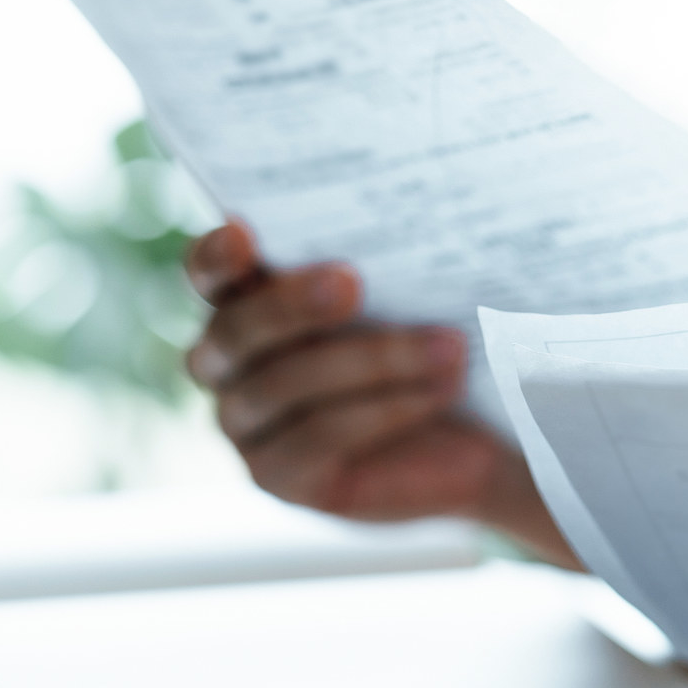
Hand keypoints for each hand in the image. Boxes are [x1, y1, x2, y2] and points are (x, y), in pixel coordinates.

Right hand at [182, 221, 564, 557]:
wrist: (479, 434)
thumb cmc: (433, 338)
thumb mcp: (411, 290)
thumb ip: (379, 257)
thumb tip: (404, 209)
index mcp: (245, 300)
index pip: (208, 273)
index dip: (214, 256)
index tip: (243, 232)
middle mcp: (228, 364)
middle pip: (235, 331)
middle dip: (290, 305)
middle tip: (349, 282)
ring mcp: (246, 427)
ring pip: (283, 386)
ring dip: (371, 360)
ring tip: (448, 345)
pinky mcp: (282, 478)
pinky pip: (318, 438)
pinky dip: (384, 409)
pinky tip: (439, 389)